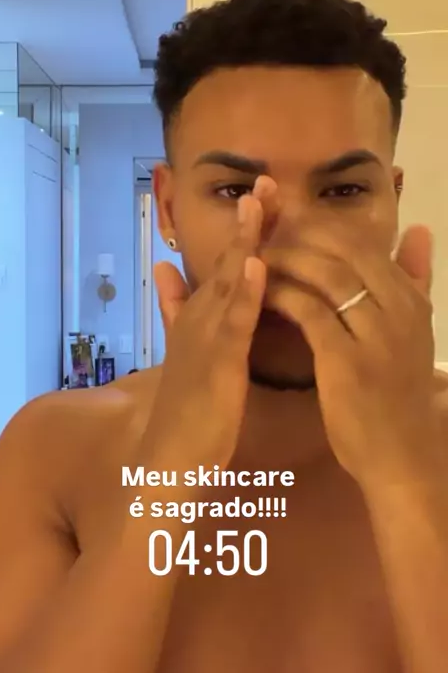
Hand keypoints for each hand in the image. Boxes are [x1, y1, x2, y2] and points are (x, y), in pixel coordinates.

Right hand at [141, 195, 265, 473]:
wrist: (166, 457)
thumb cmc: (187, 408)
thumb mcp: (185, 349)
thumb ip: (176, 308)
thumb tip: (163, 267)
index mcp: (201, 316)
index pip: (229, 264)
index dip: (247, 228)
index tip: (266, 191)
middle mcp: (201, 318)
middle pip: (228, 262)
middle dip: (248, 221)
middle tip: (265, 178)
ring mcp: (205, 338)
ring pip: (228, 283)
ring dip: (243, 241)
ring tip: (257, 202)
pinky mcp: (214, 364)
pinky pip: (232, 324)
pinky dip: (243, 293)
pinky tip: (255, 265)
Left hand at [262, 221, 440, 489]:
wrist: (401, 454)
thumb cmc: (399, 390)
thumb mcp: (415, 329)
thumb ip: (414, 279)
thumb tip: (419, 230)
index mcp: (411, 299)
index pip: (365, 244)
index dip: (322, 227)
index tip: (288, 222)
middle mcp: (399, 309)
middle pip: (345, 250)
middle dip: (301, 235)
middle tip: (266, 231)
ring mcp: (375, 334)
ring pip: (327, 275)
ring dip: (287, 260)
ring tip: (257, 256)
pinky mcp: (346, 360)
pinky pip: (309, 311)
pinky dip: (282, 295)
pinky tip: (261, 292)